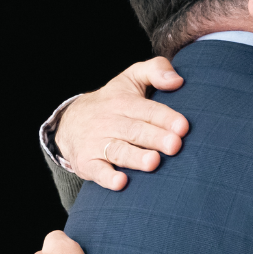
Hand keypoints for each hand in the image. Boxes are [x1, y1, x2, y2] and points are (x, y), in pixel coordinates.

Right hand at [58, 58, 189, 190]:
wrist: (70, 122)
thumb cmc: (113, 101)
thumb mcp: (130, 79)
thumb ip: (156, 70)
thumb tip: (178, 80)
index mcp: (124, 102)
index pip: (147, 110)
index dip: (165, 118)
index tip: (182, 127)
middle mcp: (110, 122)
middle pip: (135, 131)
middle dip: (155, 138)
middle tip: (174, 145)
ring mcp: (97, 143)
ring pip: (118, 151)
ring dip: (135, 158)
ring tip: (153, 162)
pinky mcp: (87, 163)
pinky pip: (97, 171)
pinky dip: (107, 178)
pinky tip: (121, 183)